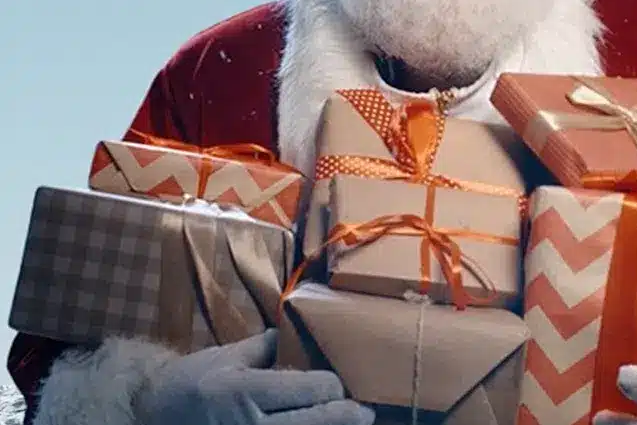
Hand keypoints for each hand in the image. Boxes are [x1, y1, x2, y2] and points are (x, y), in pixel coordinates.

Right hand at [134, 329, 374, 424]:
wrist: (155, 414)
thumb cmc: (196, 380)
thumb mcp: (230, 355)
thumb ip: (268, 346)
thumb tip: (297, 335)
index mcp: (249, 390)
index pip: (309, 391)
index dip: (332, 386)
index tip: (341, 382)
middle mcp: (252, 424)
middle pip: (314, 423)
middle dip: (345, 417)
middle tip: (366, 412)